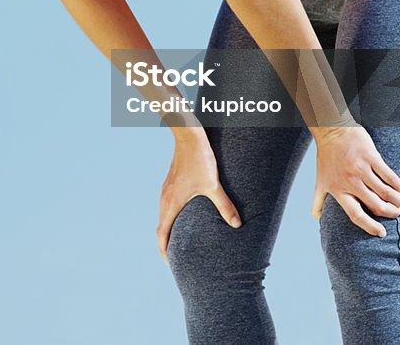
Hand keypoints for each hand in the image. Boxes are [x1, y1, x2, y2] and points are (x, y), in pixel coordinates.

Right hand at [157, 131, 241, 262]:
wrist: (188, 136)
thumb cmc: (199, 159)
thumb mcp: (213, 184)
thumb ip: (224, 205)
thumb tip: (237, 224)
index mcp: (171, 203)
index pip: (162, 233)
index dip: (165, 250)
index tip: (170, 262)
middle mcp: (165, 198)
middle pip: (161, 227)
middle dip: (168, 243)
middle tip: (178, 257)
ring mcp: (166, 190)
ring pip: (164, 215)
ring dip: (170, 229)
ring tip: (182, 240)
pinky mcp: (171, 182)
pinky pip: (168, 205)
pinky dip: (173, 216)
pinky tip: (186, 216)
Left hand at [311, 125, 399, 236]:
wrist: (331, 131)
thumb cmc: (326, 158)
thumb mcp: (320, 181)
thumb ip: (318, 201)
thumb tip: (316, 218)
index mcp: (337, 190)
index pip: (355, 215)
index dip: (370, 226)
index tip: (381, 233)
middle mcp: (350, 182)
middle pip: (376, 205)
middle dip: (390, 213)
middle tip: (397, 213)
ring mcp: (361, 169)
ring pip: (385, 192)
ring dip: (397, 201)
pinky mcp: (371, 157)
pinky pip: (389, 176)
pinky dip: (398, 186)